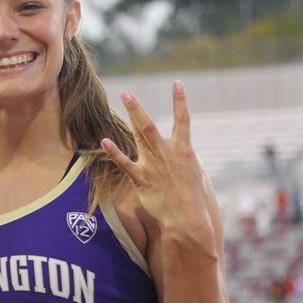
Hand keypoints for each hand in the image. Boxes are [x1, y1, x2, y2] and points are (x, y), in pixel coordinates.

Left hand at [101, 81, 214, 240]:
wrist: (187, 219)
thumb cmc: (195, 200)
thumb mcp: (198, 175)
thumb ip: (187, 160)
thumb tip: (183, 152)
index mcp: (184, 150)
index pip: (183, 120)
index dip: (180, 101)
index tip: (177, 83)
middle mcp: (166, 154)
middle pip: (149, 126)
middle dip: (137, 109)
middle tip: (127, 94)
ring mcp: (152, 165)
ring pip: (138, 136)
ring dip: (129, 117)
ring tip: (121, 103)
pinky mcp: (141, 180)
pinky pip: (125, 163)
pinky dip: (114, 152)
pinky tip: (104, 141)